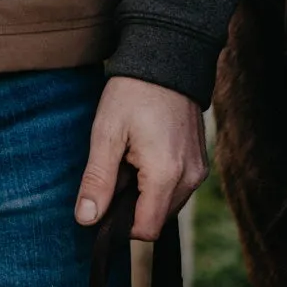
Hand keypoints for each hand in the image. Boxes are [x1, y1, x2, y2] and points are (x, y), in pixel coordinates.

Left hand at [74, 75, 207, 240]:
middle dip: (132, 204)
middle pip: (157, 219)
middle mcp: (190, 178)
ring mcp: (198, 170)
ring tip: (131, 155)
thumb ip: (97, 180)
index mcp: (166, 175)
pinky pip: (178, 188)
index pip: (145, 229)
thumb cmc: (132, 93)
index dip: (120, 223)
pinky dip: (159, 180)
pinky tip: (146, 151)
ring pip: (168, 205)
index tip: (104, 196)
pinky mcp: (200, 162)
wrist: (166, 57)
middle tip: (117, 165)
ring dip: (146, 192)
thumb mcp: (106, 133)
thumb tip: (86, 220)